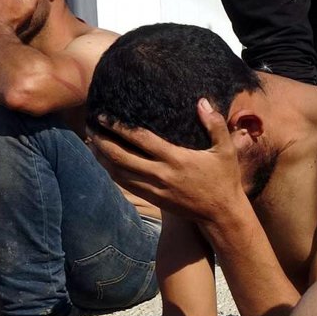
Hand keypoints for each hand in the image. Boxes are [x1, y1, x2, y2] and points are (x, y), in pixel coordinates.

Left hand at [89, 98, 244, 224]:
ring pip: (119, 172)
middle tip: (91, 125)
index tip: (104, 115)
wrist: (221, 214)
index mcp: (176, 159)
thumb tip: (202, 101)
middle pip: (121, 157)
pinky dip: (112, 172)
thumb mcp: (226, 150)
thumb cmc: (224, 179)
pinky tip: (106, 162)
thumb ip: (215, 125)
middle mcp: (161, 174)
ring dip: (102, 157)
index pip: (140, 140)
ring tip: (92, 141)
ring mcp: (154, 188)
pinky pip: (125, 184)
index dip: (119, 127)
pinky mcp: (153, 198)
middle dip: (102, 140)